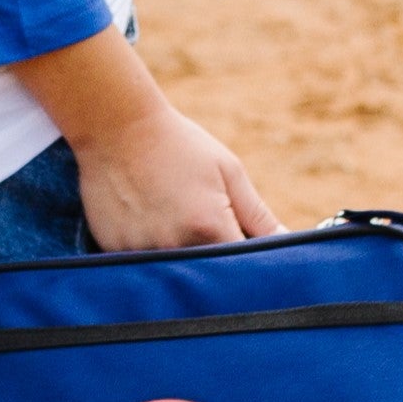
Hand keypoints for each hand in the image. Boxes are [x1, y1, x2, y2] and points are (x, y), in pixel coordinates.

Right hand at [12, 26, 281, 252]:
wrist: (116, 126)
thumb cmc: (179, 145)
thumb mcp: (228, 172)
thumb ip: (258, 216)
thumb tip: (287, 244)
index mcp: (209, 228)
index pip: (243, 268)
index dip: (249, 262)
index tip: (247, 249)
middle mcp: (175, 247)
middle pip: (208, 275)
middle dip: (215, 260)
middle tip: (203, 224)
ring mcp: (141, 251)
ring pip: (174, 271)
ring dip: (181, 255)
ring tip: (172, 215)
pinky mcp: (115, 250)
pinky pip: (143, 263)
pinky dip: (151, 249)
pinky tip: (147, 218)